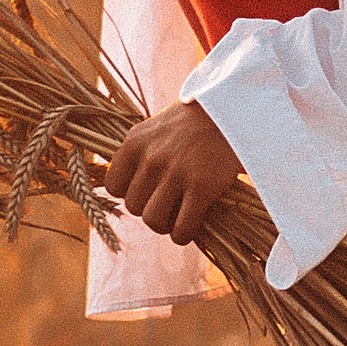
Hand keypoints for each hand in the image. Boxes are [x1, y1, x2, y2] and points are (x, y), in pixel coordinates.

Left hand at [102, 101, 241, 246]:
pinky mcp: (202, 187)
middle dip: (148, 209)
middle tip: (165, 205)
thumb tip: (121, 188)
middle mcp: (151, 158)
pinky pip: (182, 228)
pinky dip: (183, 235)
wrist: (232, 111)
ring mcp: (176, 173)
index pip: (114, 186)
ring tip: (175, 218)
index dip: (129, 193)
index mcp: (135, 142)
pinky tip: (189, 228)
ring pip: (153, 220)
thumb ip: (138, 153)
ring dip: (164, 225)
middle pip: (134, 206)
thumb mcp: (155, 128)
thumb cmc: (193, 122)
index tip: (145, 191)